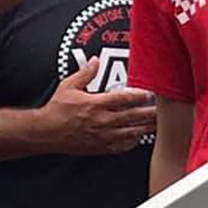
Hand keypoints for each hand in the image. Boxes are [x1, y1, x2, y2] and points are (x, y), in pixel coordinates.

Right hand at [38, 57, 155, 155]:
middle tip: (163, 110)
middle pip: (132, 117)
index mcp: (95, 104)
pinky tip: (138, 136)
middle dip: (149, 113)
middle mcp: (101, 121)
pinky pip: (120, 146)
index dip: (138, 96)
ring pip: (129, 133)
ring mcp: (101, 136)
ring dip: (145, 128)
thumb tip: (95, 60)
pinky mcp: (99, 147)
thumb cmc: (56, 109)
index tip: (150, 93)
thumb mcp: (69, 86)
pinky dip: (132, 142)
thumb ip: (85, 73)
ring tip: (157, 123)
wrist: (45, 133)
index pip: (123, 99)